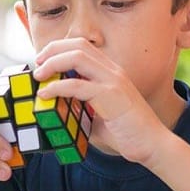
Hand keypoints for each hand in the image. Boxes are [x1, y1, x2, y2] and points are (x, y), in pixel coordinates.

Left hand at [32, 38, 168, 165]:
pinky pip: (78, 85)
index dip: (59, 48)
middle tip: (36, 63)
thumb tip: (54, 110)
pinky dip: (57, 87)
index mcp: (110, 71)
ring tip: (38, 76)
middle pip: (78, 45)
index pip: (82, 46)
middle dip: (52, 50)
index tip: (42, 60)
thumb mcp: (96, 115)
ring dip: (53, 63)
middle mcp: (112, 70)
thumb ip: (79, 108)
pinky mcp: (112, 96)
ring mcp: (113, 81)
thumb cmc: (125, 132)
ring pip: (77, 58)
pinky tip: (45, 95)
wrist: (152, 145)